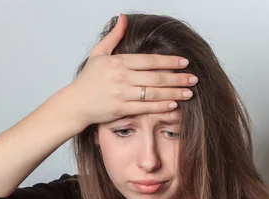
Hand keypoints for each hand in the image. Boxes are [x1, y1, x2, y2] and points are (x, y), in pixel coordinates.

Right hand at [65, 13, 197, 127]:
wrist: (75, 104)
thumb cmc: (87, 80)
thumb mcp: (98, 54)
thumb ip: (114, 36)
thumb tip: (123, 18)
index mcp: (119, 62)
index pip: (150, 61)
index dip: (169, 61)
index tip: (184, 62)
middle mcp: (122, 78)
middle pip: (156, 77)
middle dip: (178, 78)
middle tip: (194, 78)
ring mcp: (122, 94)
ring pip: (153, 93)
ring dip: (174, 92)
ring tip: (188, 92)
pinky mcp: (121, 109)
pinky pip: (146, 108)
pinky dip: (161, 106)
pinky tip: (173, 104)